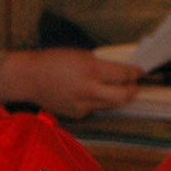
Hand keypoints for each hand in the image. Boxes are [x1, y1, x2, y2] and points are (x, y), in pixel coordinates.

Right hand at [0, 49, 141, 118]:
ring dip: (117, 97)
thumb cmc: (54, 61)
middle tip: (134, 86)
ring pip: (110, 104)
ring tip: (118, 90)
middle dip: (132, 91)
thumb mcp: (81, 56)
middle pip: (122, 96)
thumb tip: (119, 73)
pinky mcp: (77, 114)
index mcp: (91, 70)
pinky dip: (96, 102)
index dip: (135, 74)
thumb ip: (100, 65)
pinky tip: (87, 95)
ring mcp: (83, 105)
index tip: (141, 72)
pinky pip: (94, 108)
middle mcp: (89, 90)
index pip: (122, 75)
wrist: (29, 79)